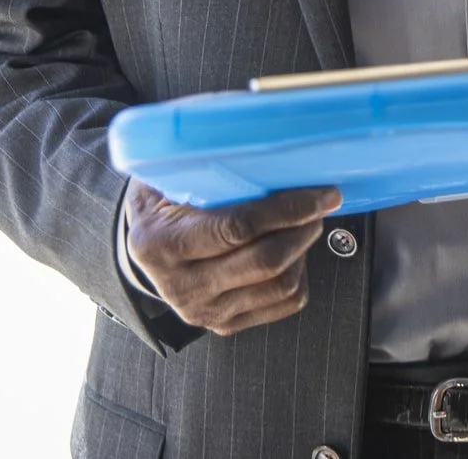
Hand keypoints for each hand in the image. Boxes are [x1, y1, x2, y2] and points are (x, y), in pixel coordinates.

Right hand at [124, 181, 341, 335]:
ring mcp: (203, 310)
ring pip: (282, 285)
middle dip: (304, 228)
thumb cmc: (165, 199)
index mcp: (160, 243)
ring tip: (302, 224)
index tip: (320, 194)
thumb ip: (209, 163)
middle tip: (318, 204)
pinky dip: (299, 273)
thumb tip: (267, 143)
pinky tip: (290, 251)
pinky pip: (284, 303)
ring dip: (304, 249)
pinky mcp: (225, 324)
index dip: (287, 209)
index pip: (237, 228)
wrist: (147, 244)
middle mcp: (179, 285)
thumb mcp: (171, 174)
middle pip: (266, 261)